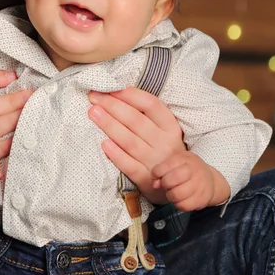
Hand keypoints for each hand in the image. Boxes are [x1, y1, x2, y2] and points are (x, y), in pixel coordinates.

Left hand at [88, 87, 184, 203]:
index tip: (111, 88)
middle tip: (94, 97)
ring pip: (130, 141)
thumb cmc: (164, 150)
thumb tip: (117, 94)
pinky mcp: (147, 180)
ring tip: (93, 113)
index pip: (151, 105)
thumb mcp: (164, 131)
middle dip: (113, 106)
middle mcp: (165, 143)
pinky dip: (117, 155)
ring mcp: (156, 162)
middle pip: (136, 120)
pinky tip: (104, 144)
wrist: (181, 186)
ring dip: (110, 125)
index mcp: (170, 127)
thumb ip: (146, 116)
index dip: (130, 95)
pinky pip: (130, 166)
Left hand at [152, 153, 229, 210]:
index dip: (157, 172)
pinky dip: (178, 204)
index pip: (166, 166)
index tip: (156, 175)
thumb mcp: (175, 163)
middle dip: (165, 184)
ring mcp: (200, 185)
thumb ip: (162, 170)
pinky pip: (184, 206)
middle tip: (167, 184)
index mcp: (185, 159)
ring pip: (176, 195)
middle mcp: (194, 170)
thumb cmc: (187, 169)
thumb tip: (155, 184)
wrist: (210, 179)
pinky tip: (180, 199)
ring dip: (170, 195)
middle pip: (170, 180)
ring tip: (173, 192)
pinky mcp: (202, 199)